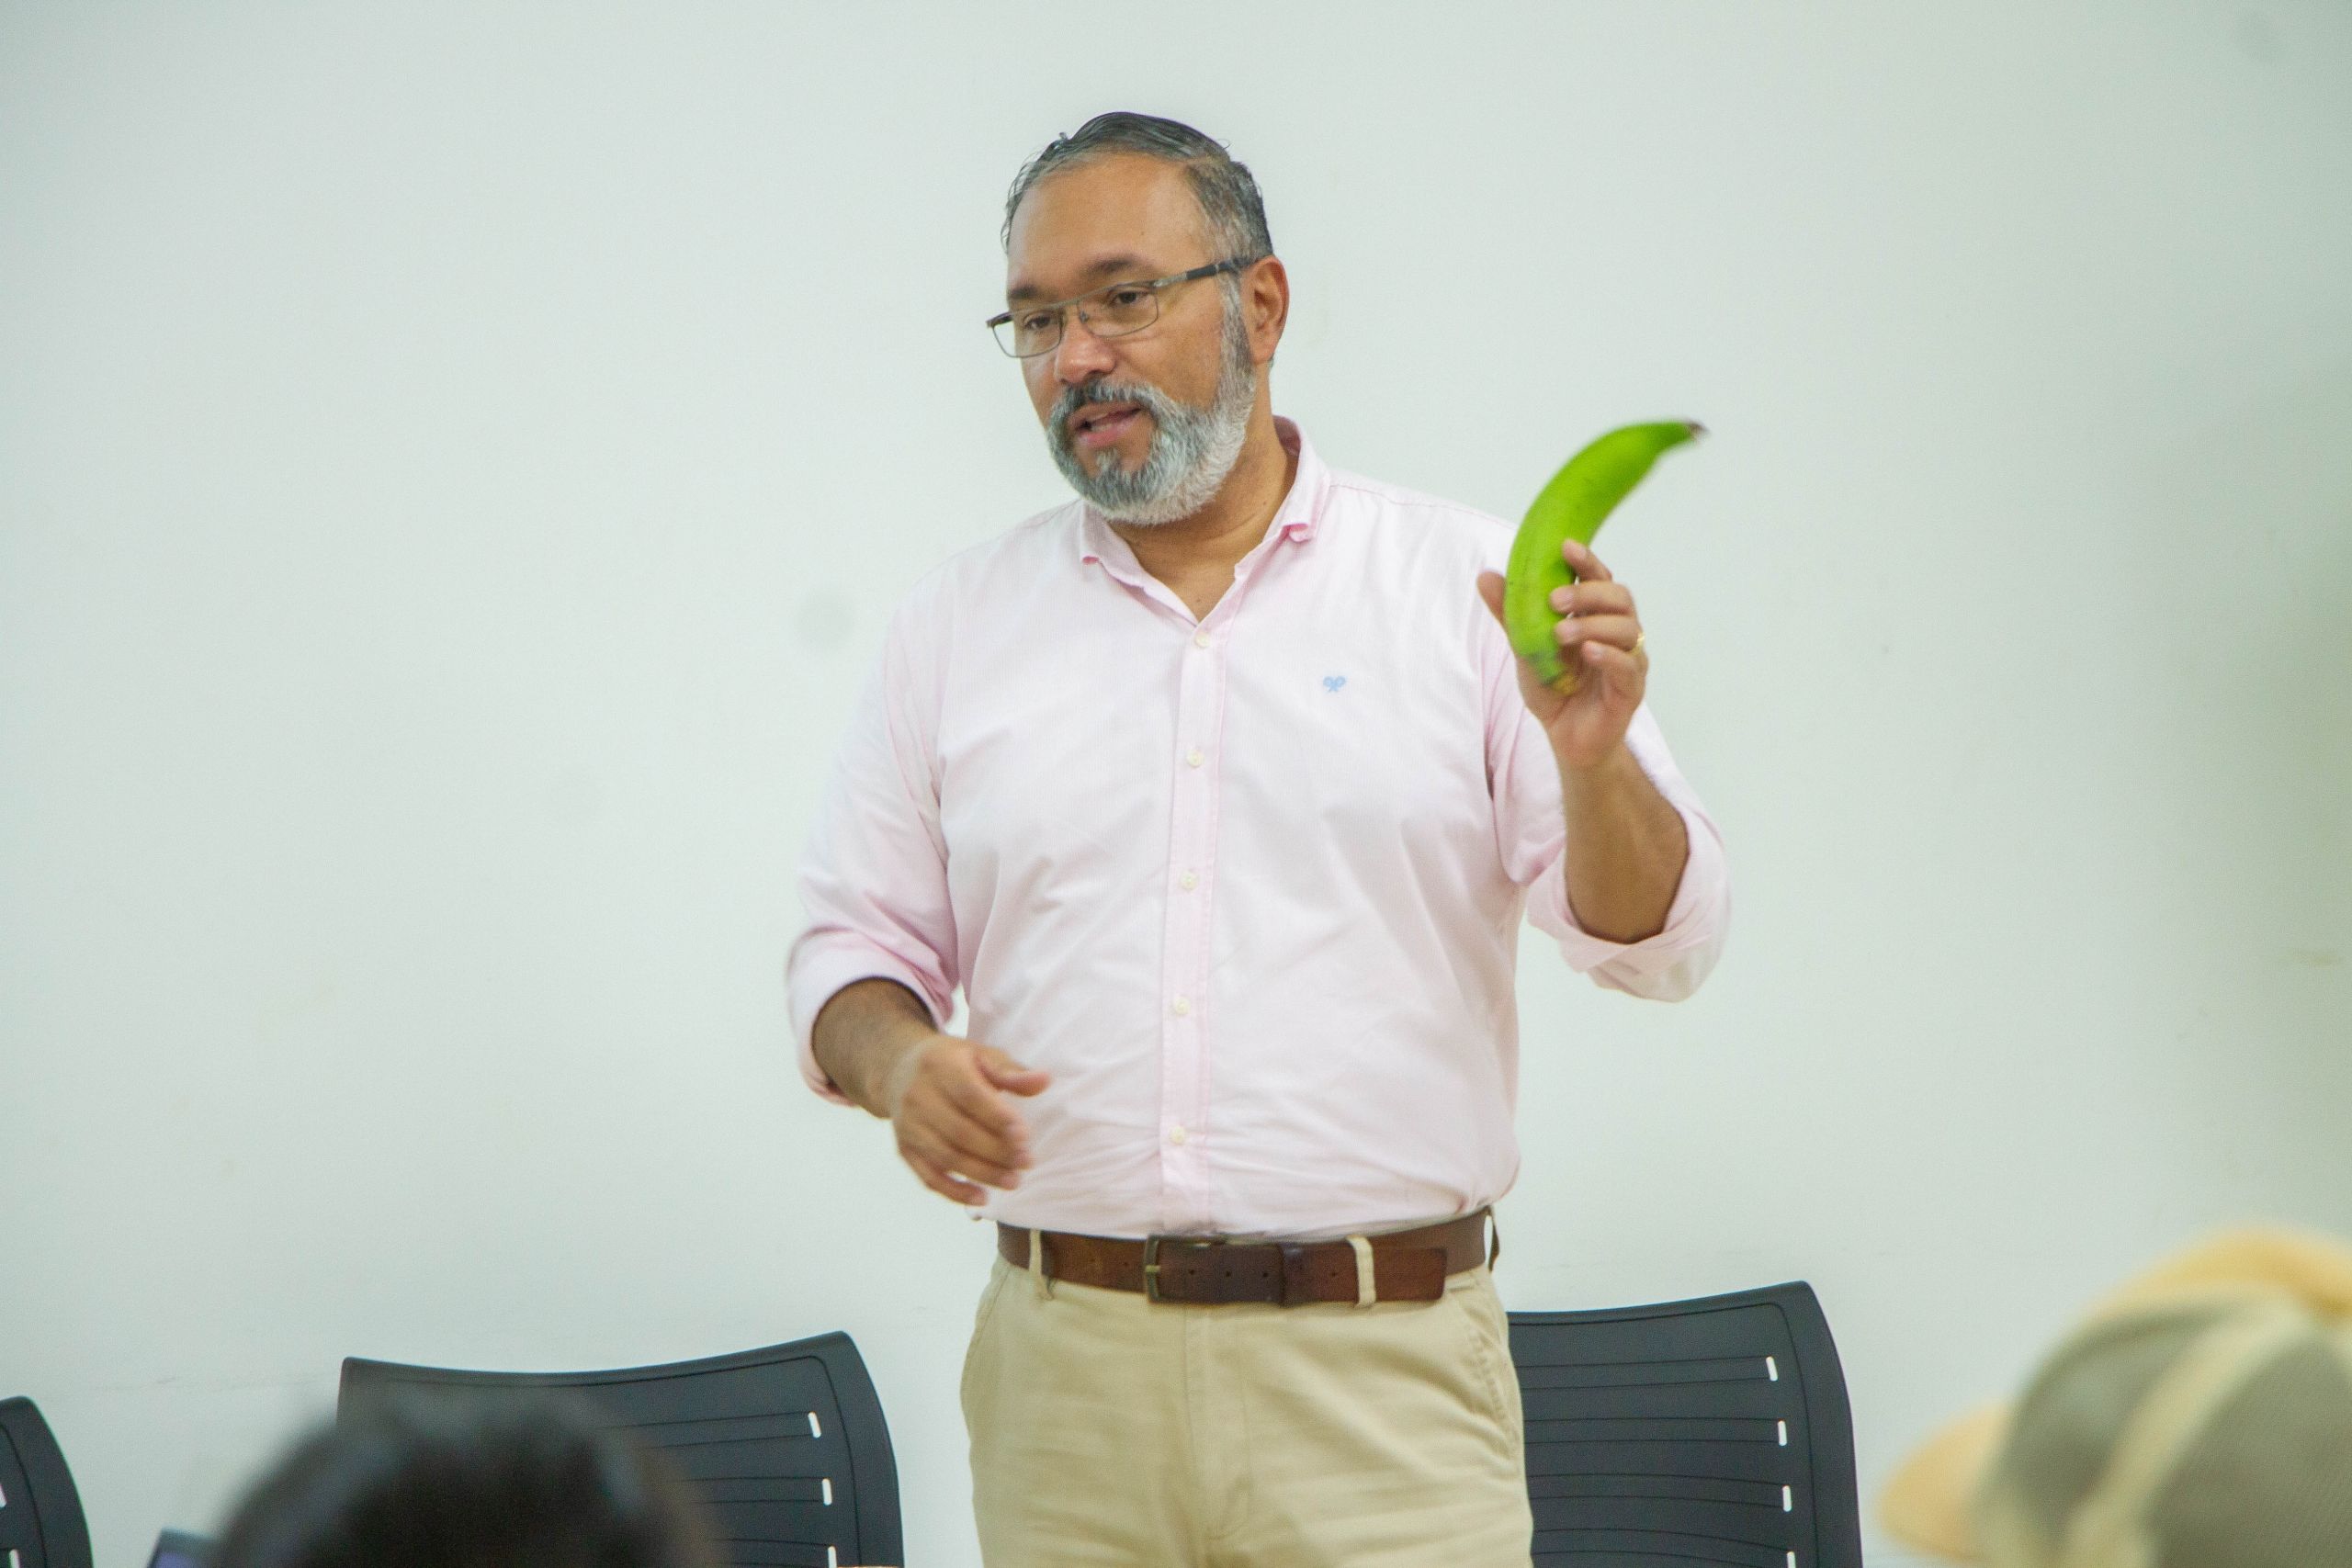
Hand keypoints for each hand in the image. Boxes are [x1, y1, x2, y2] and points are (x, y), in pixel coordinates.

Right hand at [883, 1036, 1050, 1206]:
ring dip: (982, 1173)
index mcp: (939, 1066)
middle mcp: (918, 1096)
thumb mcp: (980, 1055)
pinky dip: (954, 1192)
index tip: (1025, 1136)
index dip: (998, 1118)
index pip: (970, 1096)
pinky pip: (928, 1176)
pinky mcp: (904, 1149)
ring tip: (1013, 1181)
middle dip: (997, 1151)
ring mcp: (908, 1125)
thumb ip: (1010, 1071)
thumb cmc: (951, 1062)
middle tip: (1026, 1162)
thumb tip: (1044, 1081)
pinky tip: (982, 1198)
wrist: (897, 1070)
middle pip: (959, 1131)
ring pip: (946, 1157)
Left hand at [1476, 538, 1648, 772]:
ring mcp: (1630, 659)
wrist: (1566, 738)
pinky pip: (1628, 665)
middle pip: (1620, 597)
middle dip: (1588, 593)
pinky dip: (1608, 655)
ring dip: (1592, 625)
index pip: (1600, 578)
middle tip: (1555, 600)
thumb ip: (1511, 613)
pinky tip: (1587, 652)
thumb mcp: (1525, 647)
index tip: (1565, 546)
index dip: (1587, 560)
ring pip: (1627, 628)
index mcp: (1597, 615)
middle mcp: (1620, 632)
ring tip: (1560, 634)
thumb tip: (1486, 575)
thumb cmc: (1554, 688)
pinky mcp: (1631, 688)